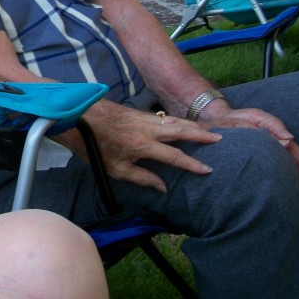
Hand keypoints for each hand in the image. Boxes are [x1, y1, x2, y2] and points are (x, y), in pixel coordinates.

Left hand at [65, 102, 222, 192]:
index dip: (193, 164)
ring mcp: (144, 117)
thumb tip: (164, 187)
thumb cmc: (94, 145)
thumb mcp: (115, 168)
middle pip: (181, 131)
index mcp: (142, 145)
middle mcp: (147, 128)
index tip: (208, 169)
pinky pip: (165, 117)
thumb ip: (142, 178)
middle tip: (220, 139)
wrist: (77, 116)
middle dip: (202, 135)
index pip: (175, 156)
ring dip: (193, 126)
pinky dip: (179, 120)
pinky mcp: (138, 112)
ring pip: (174, 121)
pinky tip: (184, 125)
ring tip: (209, 131)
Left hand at [198, 106, 298, 209]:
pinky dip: (281, 192)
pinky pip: (273, 182)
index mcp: (281, 142)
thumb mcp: (256, 118)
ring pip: (288, 180)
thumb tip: (290, 140)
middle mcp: (278, 153)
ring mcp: (269, 161)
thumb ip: (273, 125)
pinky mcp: (258, 167)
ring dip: (297, 194)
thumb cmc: (238, 119)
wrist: (219, 122)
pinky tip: (281, 203)